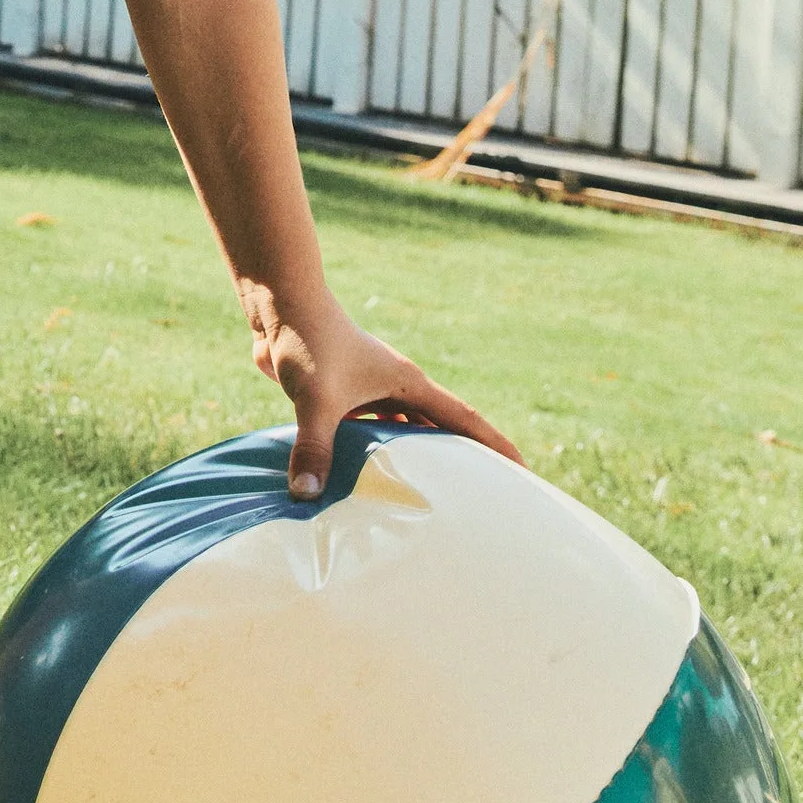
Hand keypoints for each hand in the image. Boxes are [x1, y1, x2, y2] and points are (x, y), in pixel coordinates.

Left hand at [239, 281, 521, 500]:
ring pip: (400, 432)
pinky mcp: (341, 393)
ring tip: (425, 496)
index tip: (523, 470)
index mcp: (408, 384)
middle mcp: (395, 387)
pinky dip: (369, 452)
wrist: (280, 304)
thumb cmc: (309, 340)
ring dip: (411, 458)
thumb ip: (315, 446)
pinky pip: (365, 430)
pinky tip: (363, 478)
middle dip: (457, 460)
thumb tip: (306, 495)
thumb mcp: (316, 399)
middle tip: (479, 497)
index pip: (465, 420)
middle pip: (438, 430)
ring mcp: (368, 389)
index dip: (495, 446)